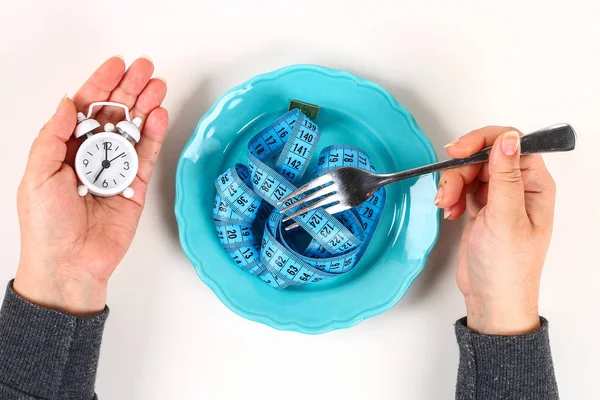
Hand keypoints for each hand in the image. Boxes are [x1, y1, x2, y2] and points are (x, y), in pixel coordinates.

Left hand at [14, 56, 167, 314]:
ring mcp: (116, 171)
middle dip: (129, 89)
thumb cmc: (46, 225)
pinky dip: (154, 135)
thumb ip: (53, 137)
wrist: (69, 264)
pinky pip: (147, 156)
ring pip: (134, 131)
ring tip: (158, 85)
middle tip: (146, 69)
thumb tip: (68, 104)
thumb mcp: (38, 175)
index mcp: (64, 150)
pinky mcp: (136, 188)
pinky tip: (159, 115)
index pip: (86, 109)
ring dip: (146, 107)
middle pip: (114, 115)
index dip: (100, 85)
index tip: (116, 65)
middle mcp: (92, 156)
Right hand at [435, 127, 554, 334]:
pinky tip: (450, 212)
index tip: (458, 152)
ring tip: (446, 206)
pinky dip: (451, 195)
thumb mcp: (505, 218)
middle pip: (484, 155)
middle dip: (461, 169)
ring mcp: (498, 198)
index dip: (483, 142)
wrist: (491, 300)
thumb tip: (508, 139)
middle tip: (448, 190)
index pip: (511, 144)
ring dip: (452, 184)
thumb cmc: (507, 268)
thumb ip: (505, 176)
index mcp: (534, 186)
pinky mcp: (481, 208)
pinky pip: (462, 187)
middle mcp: (518, 188)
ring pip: (469, 171)